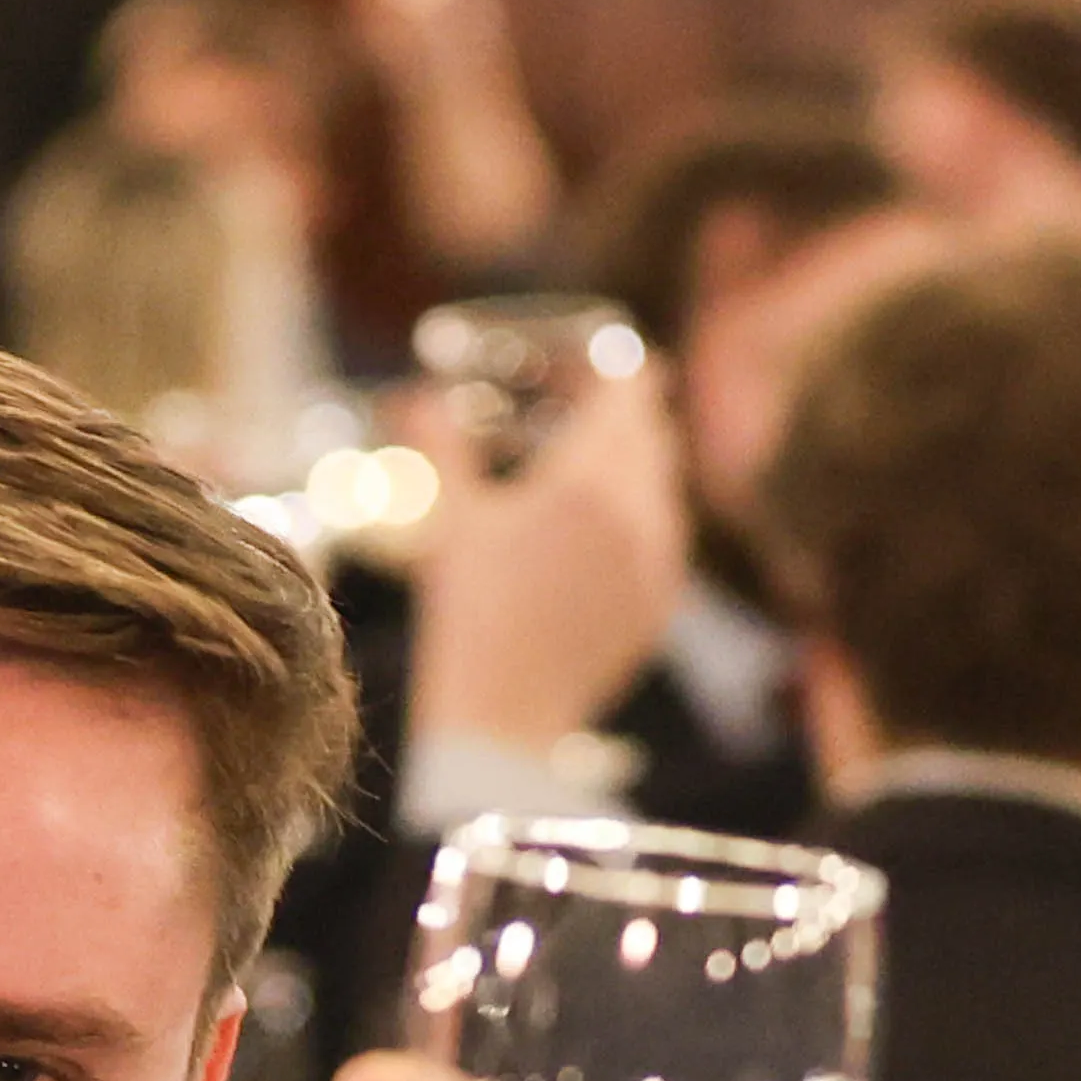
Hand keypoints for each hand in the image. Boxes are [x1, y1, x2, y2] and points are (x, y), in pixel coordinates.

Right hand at [404, 373, 689, 756]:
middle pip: (650, 430)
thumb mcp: (451, 518)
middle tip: (574, 411)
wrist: (505, 715)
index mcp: (586, 480)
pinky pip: (665, 531)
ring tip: (580, 472)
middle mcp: (638, 511)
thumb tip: (415, 395)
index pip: (625, 390)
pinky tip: (595, 531)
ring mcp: (659, 558)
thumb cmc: (469, 614)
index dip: (604, 369)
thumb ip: (442, 441)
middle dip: (616, 411)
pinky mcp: (663, 598)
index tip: (581, 364)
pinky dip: (639, 513)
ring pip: (662, 481)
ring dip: (629, 462)